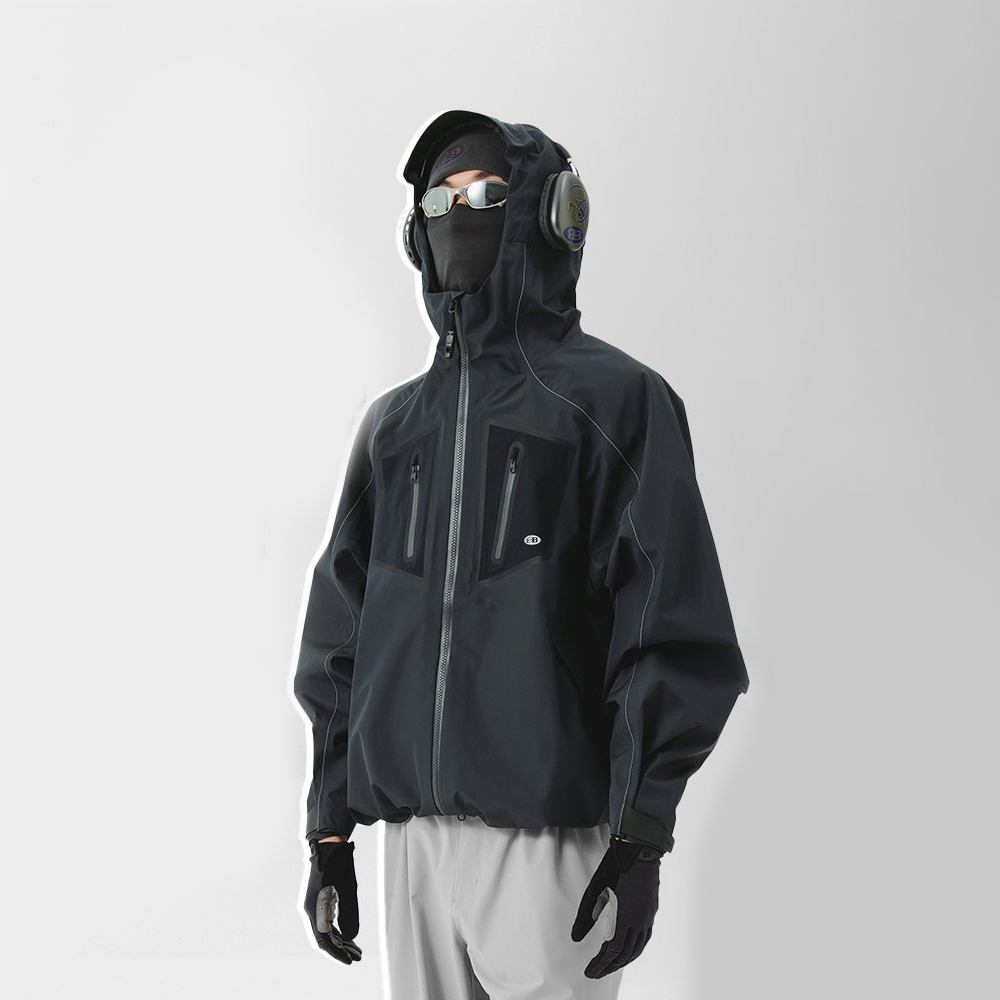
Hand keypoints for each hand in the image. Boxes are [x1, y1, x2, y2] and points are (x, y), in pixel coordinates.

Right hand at [303, 839, 362, 963]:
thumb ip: (349, 913)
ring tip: (356, 948)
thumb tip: (351, 936)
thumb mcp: (348, 888)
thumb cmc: (338, 863)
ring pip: (324, 931)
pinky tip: (348, 934)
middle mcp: (308, 909)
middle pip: (323, 938)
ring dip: (339, 940)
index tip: (350, 961)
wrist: (327, 842)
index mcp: (313, 908)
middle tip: (357, 956)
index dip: (336, 953)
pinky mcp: (316, 900)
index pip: (323, 940)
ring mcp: (311, 905)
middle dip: (340, 949)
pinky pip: (324, 922)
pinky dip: (336, 930)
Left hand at [571, 835, 661, 977]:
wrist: (639, 850)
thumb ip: (585, 915)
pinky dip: (635, 950)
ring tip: (610, 966)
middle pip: (624, 955)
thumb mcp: (595, 890)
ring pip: (637, 949)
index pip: (612, 952)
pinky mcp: (651, 912)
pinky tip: (628, 951)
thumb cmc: (614, 867)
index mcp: (624, 917)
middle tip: (595, 972)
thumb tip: (574, 937)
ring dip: (623, 961)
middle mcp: (638, 922)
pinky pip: (644, 939)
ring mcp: (647, 918)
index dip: (600, 965)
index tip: (589, 972)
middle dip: (609, 967)